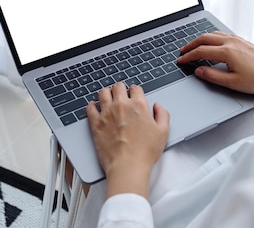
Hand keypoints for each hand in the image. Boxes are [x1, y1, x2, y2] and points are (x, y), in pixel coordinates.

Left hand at [86, 82, 169, 198]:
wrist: (128, 166)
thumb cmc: (145, 152)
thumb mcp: (163, 132)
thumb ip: (162, 115)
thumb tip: (158, 107)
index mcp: (138, 105)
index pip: (135, 88)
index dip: (135, 91)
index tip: (134, 96)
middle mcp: (121, 105)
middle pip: (118, 86)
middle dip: (120, 89)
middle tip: (121, 95)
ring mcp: (107, 113)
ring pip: (103, 93)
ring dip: (106, 93)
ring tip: (108, 98)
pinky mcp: (96, 123)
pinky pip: (90, 108)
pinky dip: (92, 106)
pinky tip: (95, 107)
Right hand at [177, 31, 253, 93]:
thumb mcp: (233, 83)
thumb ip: (213, 76)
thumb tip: (199, 71)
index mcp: (227, 52)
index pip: (201, 52)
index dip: (188, 56)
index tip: (181, 60)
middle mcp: (231, 42)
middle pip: (204, 38)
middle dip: (191, 44)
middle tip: (183, 51)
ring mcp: (237, 39)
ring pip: (213, 34)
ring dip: (200, 39)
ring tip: (193, 46)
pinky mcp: (242, 41)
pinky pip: (222, 34)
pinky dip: (211, 37)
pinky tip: (211, 43)